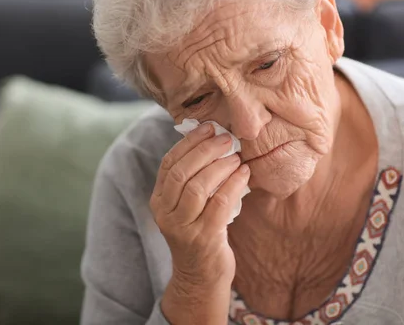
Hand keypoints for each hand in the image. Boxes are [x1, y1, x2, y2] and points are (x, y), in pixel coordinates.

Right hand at [150, 123, 249, 323]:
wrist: (201, 277)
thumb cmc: (200, 233)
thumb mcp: (188, 206)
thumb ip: (193, 179)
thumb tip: (214, 141)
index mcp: (159, 201)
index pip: (169, 164)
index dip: (188, 142)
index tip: (208, 127)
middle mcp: (165, 214)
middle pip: (181, 173)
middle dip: (205, 151)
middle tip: (226, 138)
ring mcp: (183, 229)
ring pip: (198, 188)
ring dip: (220, 167)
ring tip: (236, 156)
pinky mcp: (204, 240)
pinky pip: (219, 205)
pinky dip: (233, 184)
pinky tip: (245, 174)